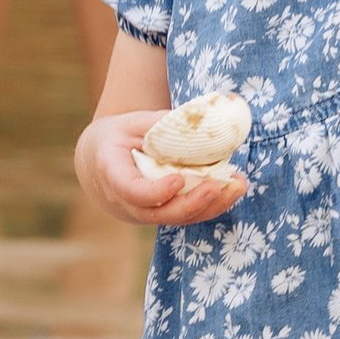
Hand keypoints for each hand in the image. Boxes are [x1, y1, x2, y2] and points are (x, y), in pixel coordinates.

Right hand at [77, 111, 248, 228]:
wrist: (101, 162)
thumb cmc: (118, 137)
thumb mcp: (131, 123)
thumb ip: (159, 124)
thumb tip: (199, 119)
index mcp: (111, 173)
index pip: (132, 192)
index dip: (155, 192)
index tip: (178, 180)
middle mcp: (126, 202)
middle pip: (160, 214)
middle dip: (192, 203)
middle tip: (219, 185)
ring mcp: (145, 213)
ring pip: (178, 218)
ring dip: (211, 205)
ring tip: (238, 184)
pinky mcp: (163, 214)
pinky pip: (188, 215)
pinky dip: (212, 204)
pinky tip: (234, 187)